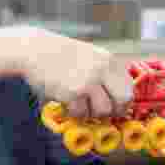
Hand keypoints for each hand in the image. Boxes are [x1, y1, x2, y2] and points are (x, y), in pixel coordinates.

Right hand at [17, 28, 133, 118]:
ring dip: (91, 112)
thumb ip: (106, 73)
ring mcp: (88, 81)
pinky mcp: (72, 93)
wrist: (34, 50)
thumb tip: (121, 100)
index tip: (116, 107)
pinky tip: (66, 101)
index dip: (124, 101)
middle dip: (114, 111)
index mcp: (109, 60)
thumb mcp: (91, 56)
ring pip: (102, 111)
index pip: (129, 88)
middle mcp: (102, 70)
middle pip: (122, 100)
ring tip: (79, 102)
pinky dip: (74, 112)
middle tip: (103, 112)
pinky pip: (81, 113)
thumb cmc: (62, 55)